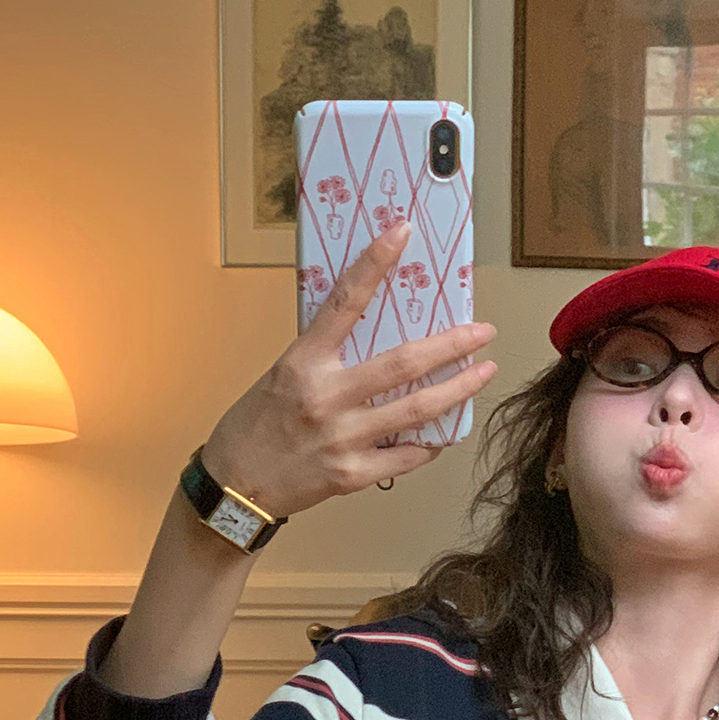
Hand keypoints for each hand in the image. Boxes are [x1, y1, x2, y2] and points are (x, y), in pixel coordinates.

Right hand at [199, 221, 496, 518]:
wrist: (234, 488)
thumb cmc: (255, 427)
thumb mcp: (282, 376)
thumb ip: (326, 358)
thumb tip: (373, 337)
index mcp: (303, 363)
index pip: (345, 302)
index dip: (375, 263)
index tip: (402, 231)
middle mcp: (326, 398)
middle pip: (404, 364)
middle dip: (452, 345)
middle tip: (483, 332)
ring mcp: (342, 439)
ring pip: (416, 411)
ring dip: (457, 390)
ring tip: (483, 374)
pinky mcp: (351, 476)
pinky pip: (405, 458)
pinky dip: (430, 444)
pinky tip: (446, 431)